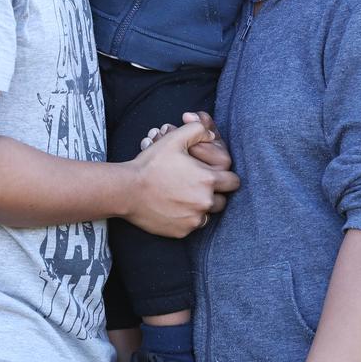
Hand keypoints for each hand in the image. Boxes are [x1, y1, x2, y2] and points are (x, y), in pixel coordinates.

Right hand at [126, 120, 239, 236]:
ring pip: (209, 215)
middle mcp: (205, 202)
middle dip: (215, 193)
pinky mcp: (182, 231)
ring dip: (202, 207)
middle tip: (199, 186)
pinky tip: (174, 207)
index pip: (234, 181)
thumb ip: (198, 130)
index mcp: (208, 180)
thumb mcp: (174, 139)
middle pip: (224, 200)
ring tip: (187, 196)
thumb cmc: (151, 164)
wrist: (126, 190)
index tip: (216, 175)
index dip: (226, 176)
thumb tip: (211, 133)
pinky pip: (192, 225)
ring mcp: (194, 219)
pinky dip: (187, 218)